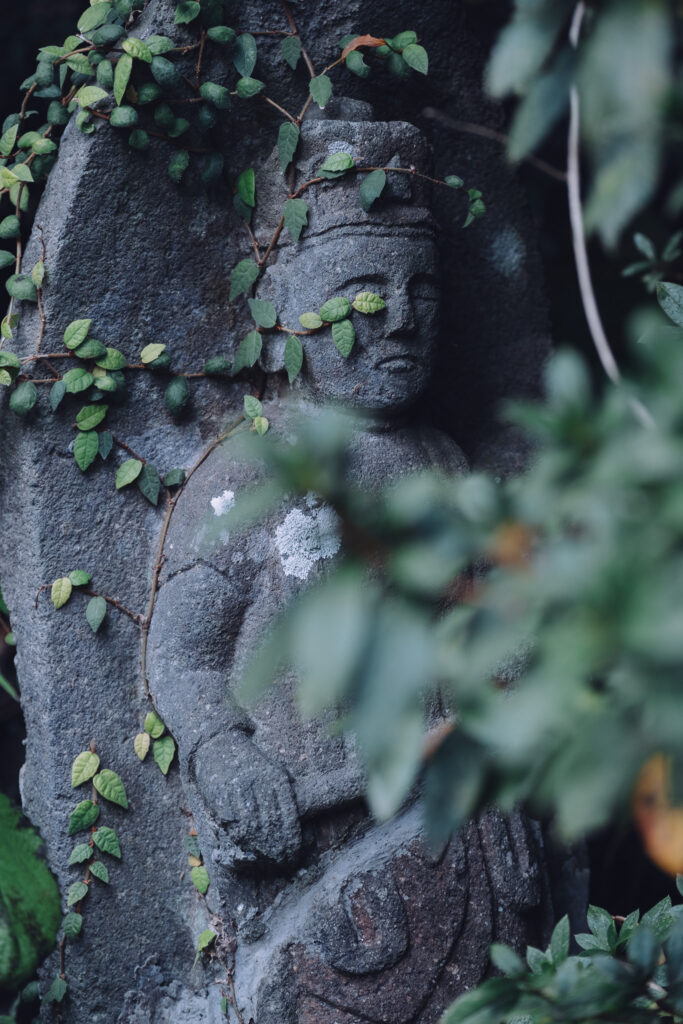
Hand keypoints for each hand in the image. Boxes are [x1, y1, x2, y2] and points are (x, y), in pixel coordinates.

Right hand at [192, 731, 301, 870]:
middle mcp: (259, 782)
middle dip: (276, 847)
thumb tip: (297, 820)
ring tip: (262, 857)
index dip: (291, 838)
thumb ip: (284, 791)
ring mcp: (239, 788)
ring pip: (251, 826)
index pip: (288, 814)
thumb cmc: (250, 763)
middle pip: (271, 824)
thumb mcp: (272, 769)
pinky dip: (237, 835)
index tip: (293, 853)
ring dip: (257, 846)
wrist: (218, 744)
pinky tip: (243, 843)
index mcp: (276, 777)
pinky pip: (231, 822)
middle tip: (279, 860)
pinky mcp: (220, 794)